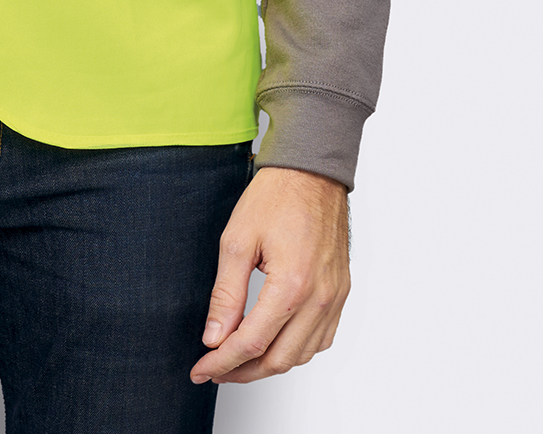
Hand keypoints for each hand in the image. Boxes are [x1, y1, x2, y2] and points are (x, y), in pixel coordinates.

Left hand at [190, 165, 349, 384]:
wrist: (312, 170)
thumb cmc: (276, 196)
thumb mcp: (237, 240)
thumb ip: (226, 294)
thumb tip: (214, 336)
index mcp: (291, 285)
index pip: (252, 343)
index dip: (222, 362)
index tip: (202, 369)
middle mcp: (319, 298)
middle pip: (278, 359)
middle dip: (242, 371)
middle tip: (215, 368)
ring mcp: (334, 297)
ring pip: (301, 355)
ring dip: (269, 364)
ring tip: (239, 358)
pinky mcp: (341, 292)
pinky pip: (321, 339)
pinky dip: (295, 350)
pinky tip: (274, 342)